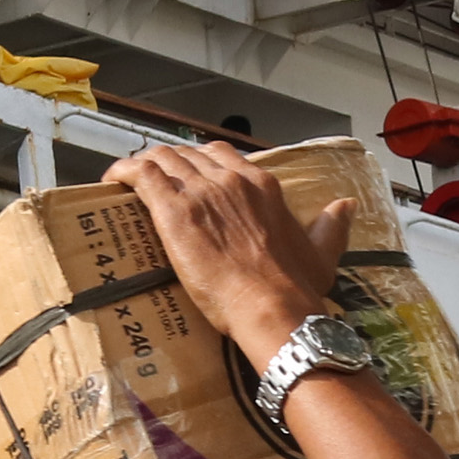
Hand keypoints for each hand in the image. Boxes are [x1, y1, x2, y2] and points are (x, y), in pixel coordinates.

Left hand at [108, 141, 350, 370]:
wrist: (272, 306)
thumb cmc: (295, 287)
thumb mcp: (323, 252)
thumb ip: (333, 226)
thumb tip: (347, 206)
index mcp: (262, 185)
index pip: (224, 155)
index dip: (202, 162)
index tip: (191, 176)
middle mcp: (230, 179)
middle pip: (188, 153)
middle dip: (169, 163)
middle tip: (155, 182)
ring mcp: (200, 191)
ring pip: (162, 157)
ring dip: (144, 165)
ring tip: (129, 181)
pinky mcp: (173, 209)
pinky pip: (141, 174)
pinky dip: (122, 172)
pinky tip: (111, 181)